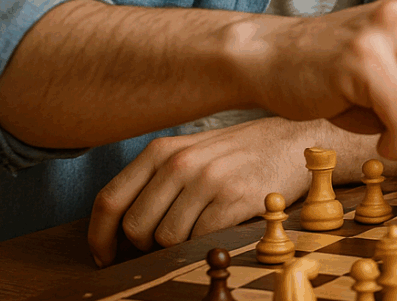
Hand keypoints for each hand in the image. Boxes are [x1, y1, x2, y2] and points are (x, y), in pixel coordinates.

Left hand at [88, 117, 325, 266]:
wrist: (296, 141)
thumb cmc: (242, 152)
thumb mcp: (192, 152)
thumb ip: (156, 179)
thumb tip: (122, 226)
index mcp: (162, 150)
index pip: (110, 200)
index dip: (100, 237)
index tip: (105, 256)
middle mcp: (181, 163)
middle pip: (136, 227)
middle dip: (147, 245)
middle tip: (168, 242)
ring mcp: (208, 181)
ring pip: (167, 239)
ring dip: (180, 246)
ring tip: (201, 229)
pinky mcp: (234, 199)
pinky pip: (200, 240)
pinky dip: (205, 243)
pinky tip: (220, 228)